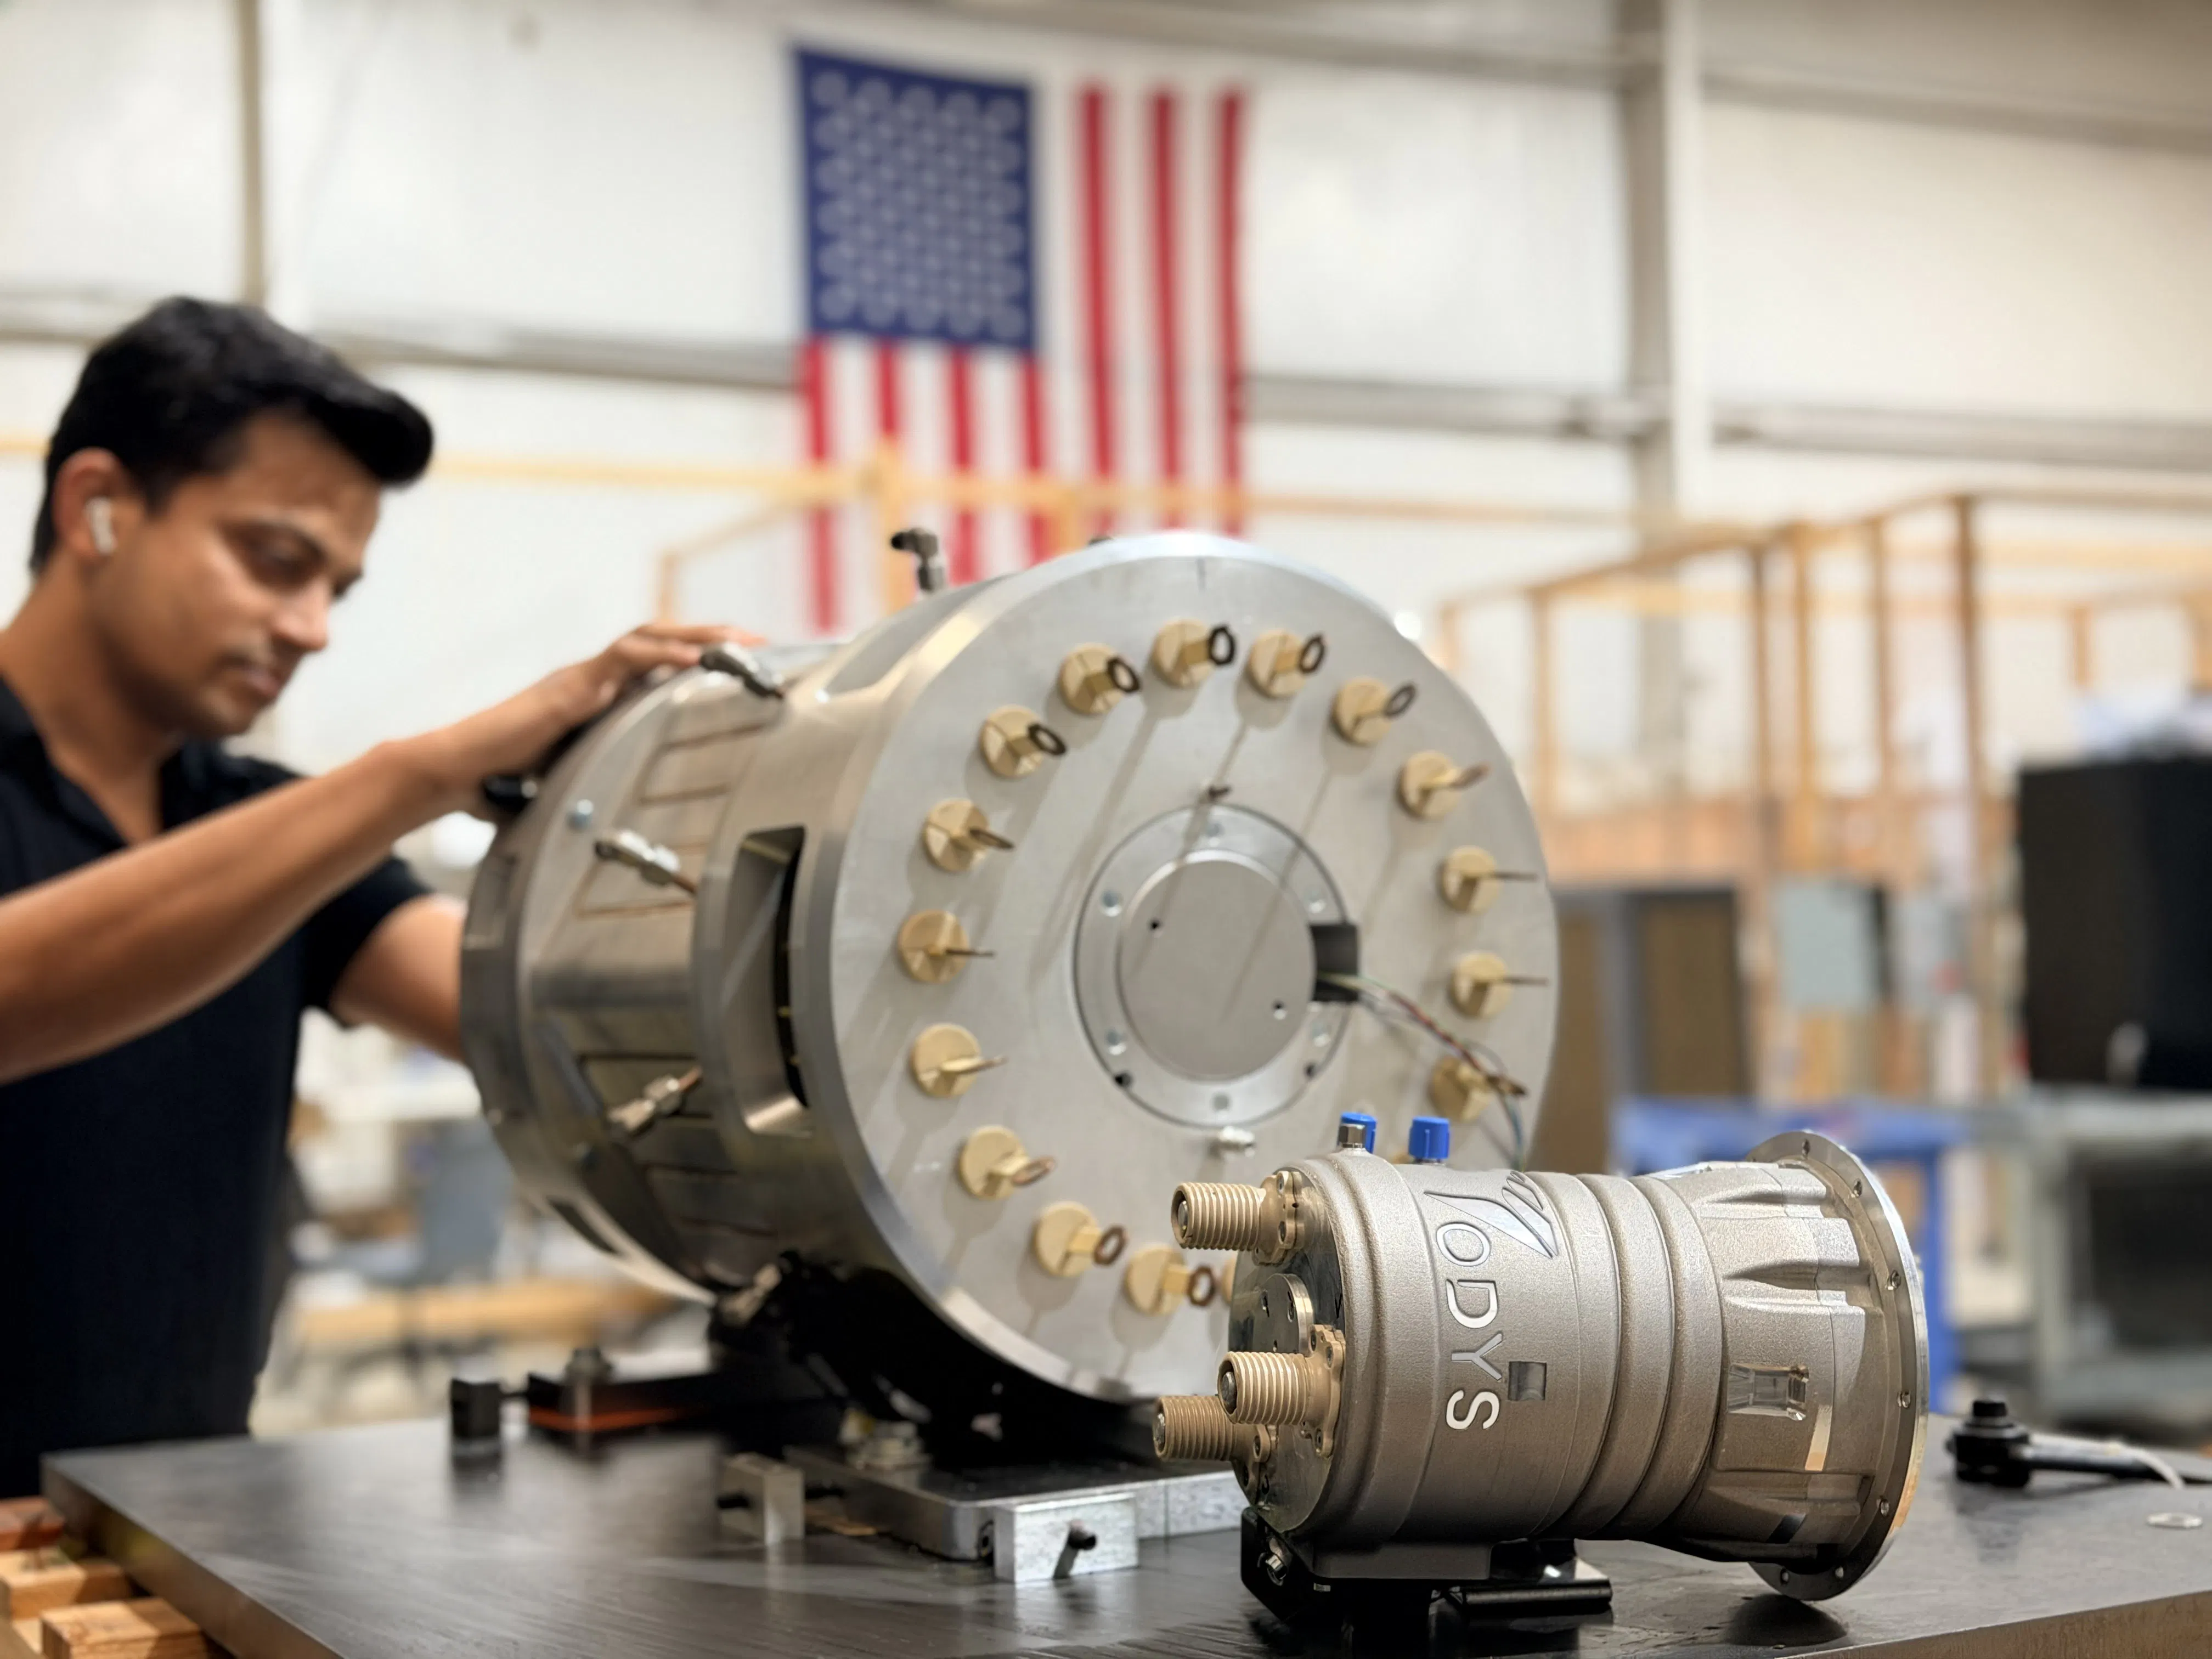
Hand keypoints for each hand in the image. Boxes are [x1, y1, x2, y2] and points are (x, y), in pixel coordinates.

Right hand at [399, 623, 758, 815]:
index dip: (693, 656)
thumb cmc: (496, 781)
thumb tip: (601, 825)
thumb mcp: (561, 781)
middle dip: (709, 636)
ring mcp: (580, 678)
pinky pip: (623, 658)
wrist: (455, 772)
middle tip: (755, 640)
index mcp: (591, 695)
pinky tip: (693, 659)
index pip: (651, 662)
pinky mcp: (570, 687)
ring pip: (647, 638)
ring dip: (696, 636)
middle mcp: (589, 678)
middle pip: (659, 639)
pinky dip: (661, 655)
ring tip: (736, 640)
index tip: (735, 661)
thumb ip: (586, 785)